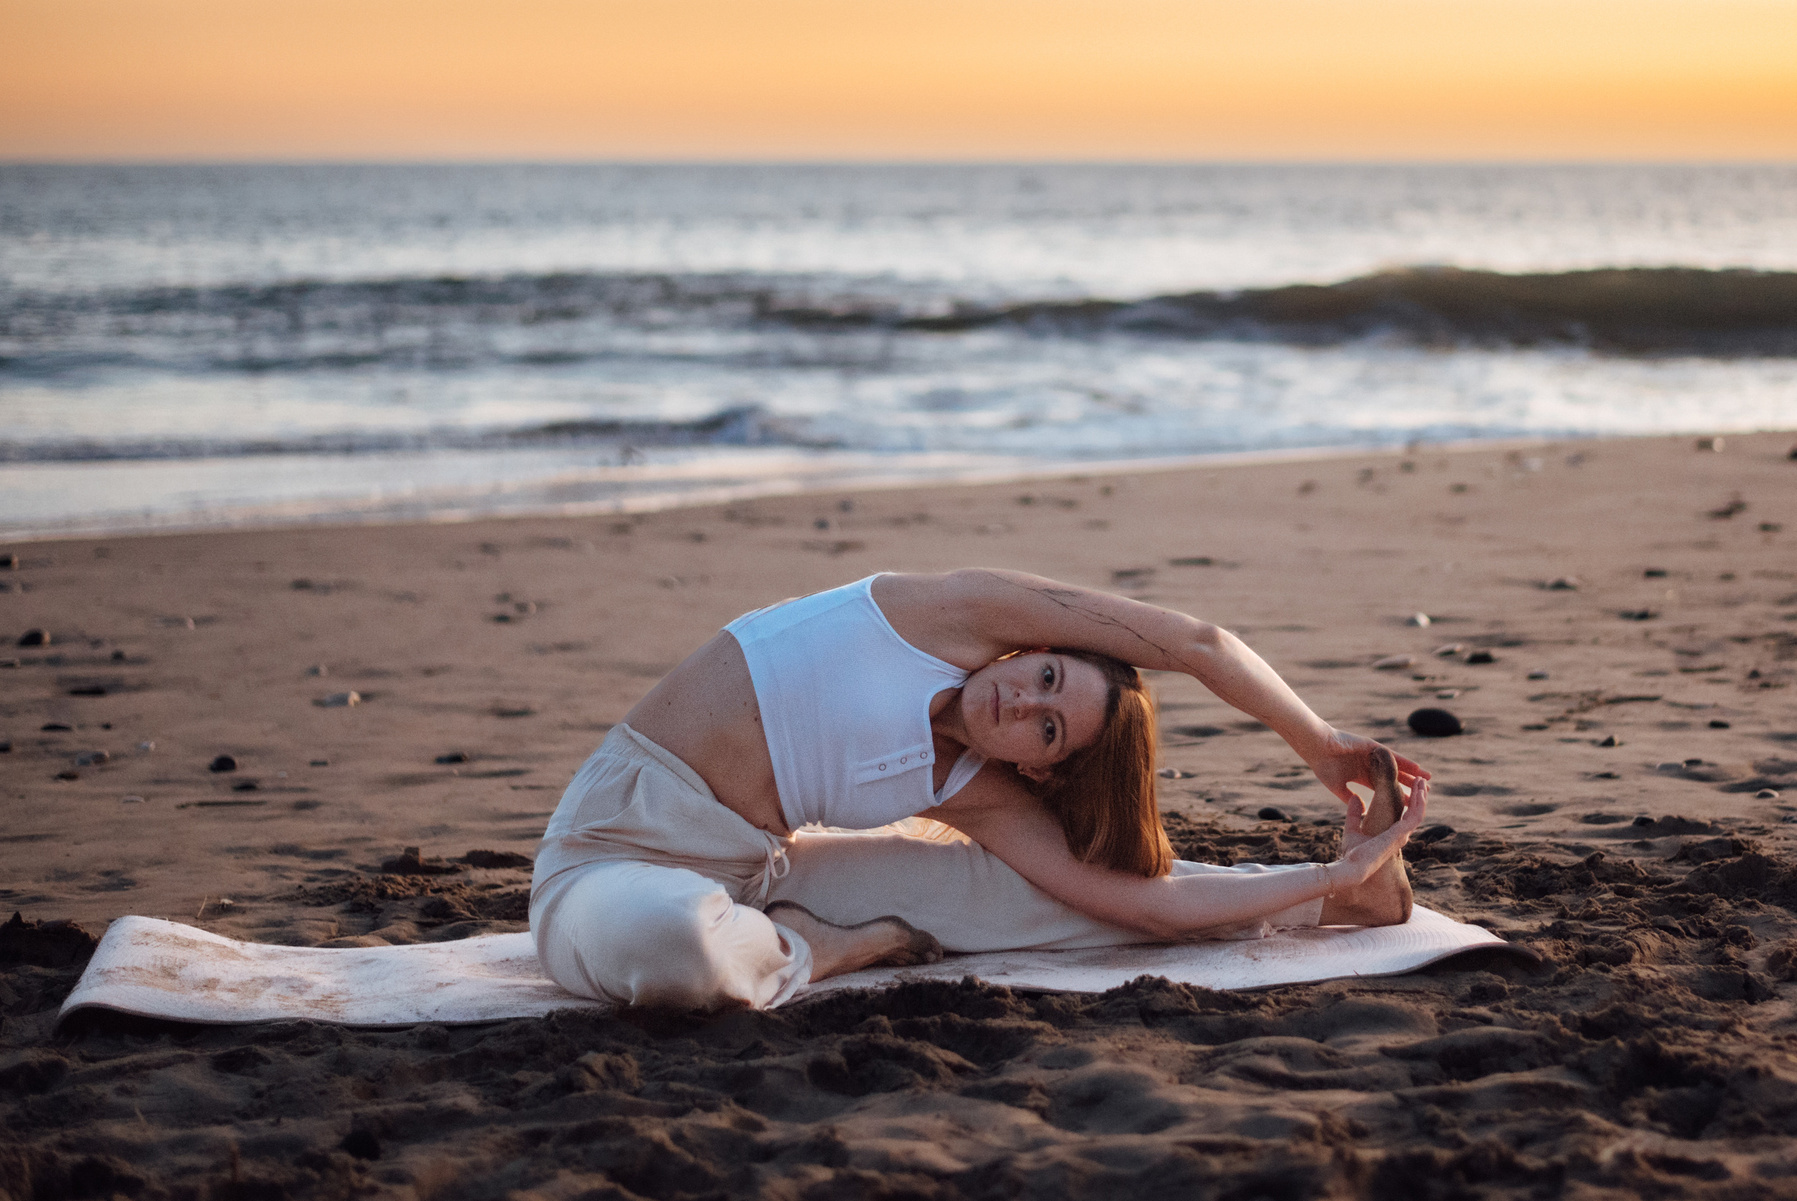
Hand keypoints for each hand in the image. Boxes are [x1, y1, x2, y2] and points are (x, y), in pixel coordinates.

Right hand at [1303, 727, 1430, 830]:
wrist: (1316, 748)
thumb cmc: (1322, 765)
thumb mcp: (1336, 786)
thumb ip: (1348, 797)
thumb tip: (1360, 809)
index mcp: (1361, 775)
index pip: (1384, 789)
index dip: (1396, 796)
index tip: (1409, 806)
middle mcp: (1370, 765)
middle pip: (1394, 778)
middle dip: (1409, 786)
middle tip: (1426, 794)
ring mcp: (1372, 755)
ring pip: (1397, 766)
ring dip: (1412, 773)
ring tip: (1428, 780)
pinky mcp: (1372, 747)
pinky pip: (1392, 755)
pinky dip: (1405, 761)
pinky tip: (1417, 767)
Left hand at [1330, 777, 1428, 887]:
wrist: (1352, 867)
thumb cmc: (1351, 854)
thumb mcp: (1352, 829)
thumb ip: (1354, 814)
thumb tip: (1355, 797)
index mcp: (1390, 836)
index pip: (1404, 816)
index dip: (1408, 802)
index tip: (1408, 788)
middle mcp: (1399, 836)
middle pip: (1414, 813)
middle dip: (1418, 796)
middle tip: (1419, 781)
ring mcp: (1402, 835)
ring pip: (1418, 812)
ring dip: (1421, 796)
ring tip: (1421, 781)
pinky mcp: (1401, 834)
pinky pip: (1415, 815)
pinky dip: (1419, 803)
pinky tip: (1420, 791)